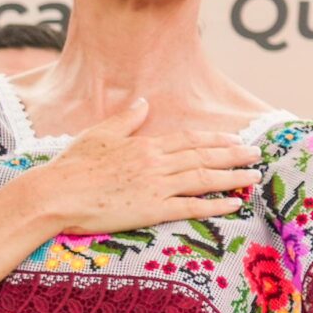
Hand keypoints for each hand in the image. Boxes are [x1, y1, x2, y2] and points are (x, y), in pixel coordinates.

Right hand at [22, 98, 260, 234]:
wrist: (55, 194)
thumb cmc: (72, 167)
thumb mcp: (99, 134)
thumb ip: (126, 119)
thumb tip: (144, 102)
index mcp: (144, 144)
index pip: (188, 139)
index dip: (215, 139)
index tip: (235, 139)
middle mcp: (156, 162)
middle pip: (203, 155)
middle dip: (233, 154)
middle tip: (257, 153)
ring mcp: (156, 186)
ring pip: (203, 178)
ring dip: (232, 176)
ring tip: (254, 176)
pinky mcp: (152, 210)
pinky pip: (191, 206)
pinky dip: (215, 204)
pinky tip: (233, 204)